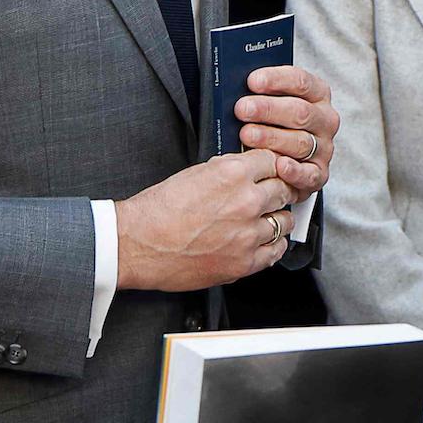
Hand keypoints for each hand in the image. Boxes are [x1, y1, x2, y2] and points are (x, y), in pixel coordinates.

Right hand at [115, 151, 296, 291]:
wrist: (138, 245)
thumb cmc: (157, 212)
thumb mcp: (193, 174)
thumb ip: (226, 170)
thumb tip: (246, 170)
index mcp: (232, 174)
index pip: (273, 160)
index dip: (271, 167)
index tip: (270, 172)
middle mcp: (246, 202)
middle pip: (284, 189)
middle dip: (278, 190)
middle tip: (271, 195)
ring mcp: (248, 234)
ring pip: (285, 221)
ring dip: (277, 218)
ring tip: (265, 219)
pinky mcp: (245, 262)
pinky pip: (276, 251)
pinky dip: (274, 245)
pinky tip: (265, 241)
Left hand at [229, 63, 336, 203]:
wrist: (285, 160)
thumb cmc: (273, 124)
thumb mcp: (270, 102)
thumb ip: (260, 93)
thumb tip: (235, 85)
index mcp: (317, 94)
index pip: (301, 82)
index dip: (276, 80)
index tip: (252, 81)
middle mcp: (324, 120)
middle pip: (300, 112)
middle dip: (268, 109)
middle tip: (242, 109)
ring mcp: (324, 148)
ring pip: (300, 142)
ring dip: (272, 138)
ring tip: (246, 135)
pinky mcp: (318, 174)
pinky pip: (308, 174)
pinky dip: (293, 170)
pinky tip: (279, 165)